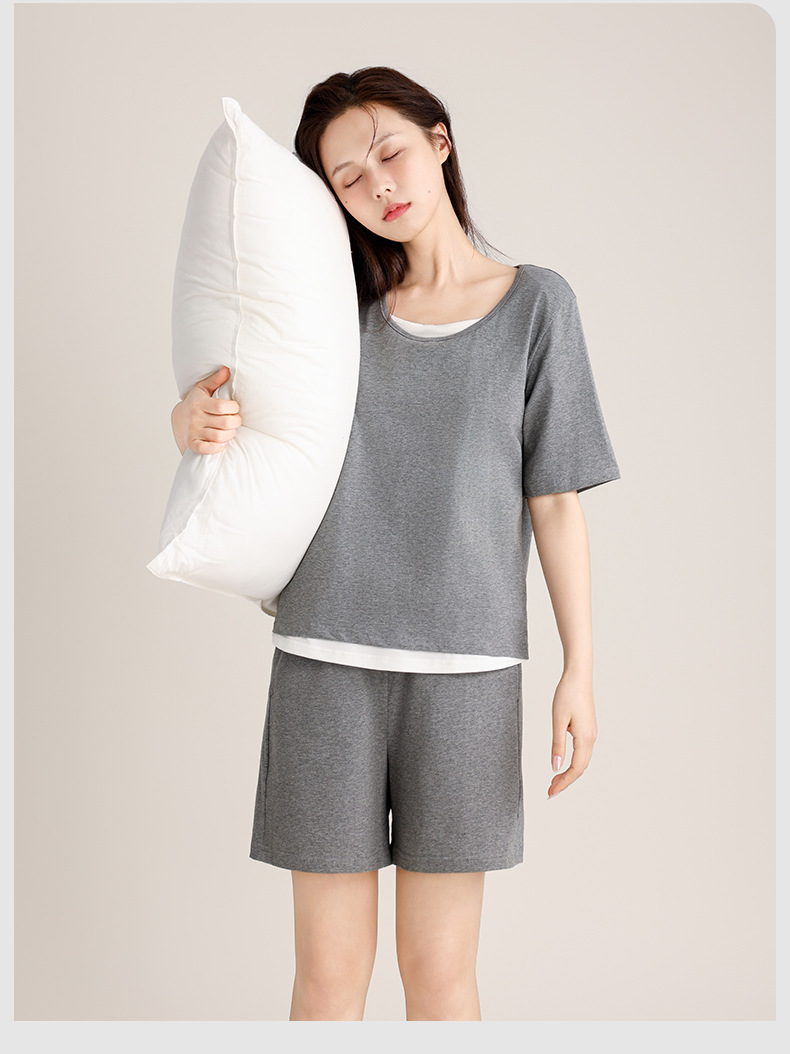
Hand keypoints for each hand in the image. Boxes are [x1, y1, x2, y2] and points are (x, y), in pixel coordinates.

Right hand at [171, 365, 241, 454]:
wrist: (179, 419)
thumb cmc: (195, 403)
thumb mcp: (203, 389)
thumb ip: (216, 379)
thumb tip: (227, 369)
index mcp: (199, 403)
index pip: (222, 406)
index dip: (234, 407)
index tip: (235, 408)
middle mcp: (195, 417)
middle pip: (225, 422)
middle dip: (236, 422)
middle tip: (236, 420)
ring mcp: (193, 431)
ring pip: (219, 436)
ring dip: (231, 434)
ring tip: (231, 430)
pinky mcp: (192, 443)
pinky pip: (206, 449)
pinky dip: (217, 447)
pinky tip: (223, 443)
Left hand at [547, 669, 597, 798]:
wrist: (578, 676)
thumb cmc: (567, 694)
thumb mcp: (558, 720)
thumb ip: (557, 745)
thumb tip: (555, 767)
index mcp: (585, 738)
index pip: (575, 768)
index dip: (564, 782)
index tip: (551, 792)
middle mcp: (591, 738)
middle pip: (581, 768)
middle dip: (566, 781)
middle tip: (550, 791)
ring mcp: (591, 733)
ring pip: (582, 760)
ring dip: (569, 772)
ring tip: (554, 780)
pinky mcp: (588, 728)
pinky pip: (582, 752)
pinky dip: (573, 762)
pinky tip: (563, 763)